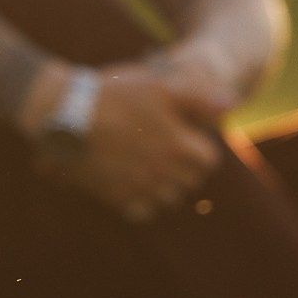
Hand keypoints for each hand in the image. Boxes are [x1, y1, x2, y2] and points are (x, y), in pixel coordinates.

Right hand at [60, 63, 227, 220]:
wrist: (66, 115)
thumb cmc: (116, 96)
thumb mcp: (162, 87)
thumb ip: (201, 99)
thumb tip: (231, 106)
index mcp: (179, 147)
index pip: (208, 161)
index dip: (198, 147)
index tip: (184, 136)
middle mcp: (164, 174)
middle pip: (190, 182)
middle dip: (185, 168)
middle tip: (165, 148)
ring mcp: (140, 189)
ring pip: (168, 198)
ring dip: (165, 185)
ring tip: (148, 165)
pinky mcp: (117, 198)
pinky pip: (142, 210)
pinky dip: (142, 200)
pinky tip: (131, 181)